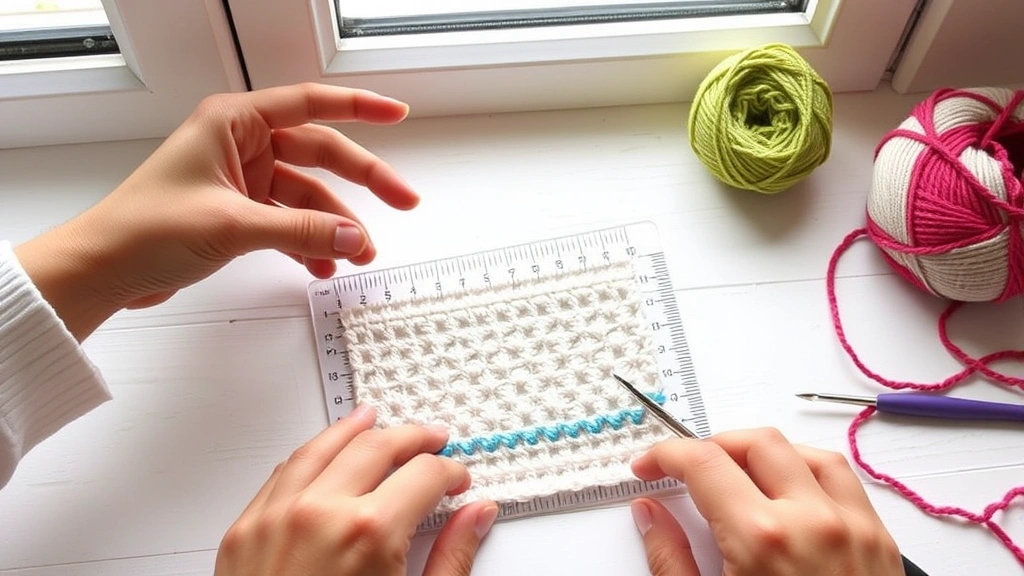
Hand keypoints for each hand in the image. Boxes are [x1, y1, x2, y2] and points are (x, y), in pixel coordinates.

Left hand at [15, 83, 417, 340]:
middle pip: (320, 154)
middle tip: (402, 200)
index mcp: (233, 123)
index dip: (358, 107)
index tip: (397, 114)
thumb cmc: (143, 229)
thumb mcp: (233, 225)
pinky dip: (309, 242)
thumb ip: (301, 229)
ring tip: (360, 254)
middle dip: (363, 181)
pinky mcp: (238, 212)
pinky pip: (289, 221)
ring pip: (308, 195)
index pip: (310, 104)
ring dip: (335, 225)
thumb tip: (356, 235)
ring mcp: (242, 180)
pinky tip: (324, 265)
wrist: (103, 270)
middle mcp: (241, 145)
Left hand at [215, 404, 498, 575]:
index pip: (425, 474)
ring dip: (356, 428)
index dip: (449, 471)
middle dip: (413, 438)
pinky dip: (310, 452)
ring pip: (323, 446)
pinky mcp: (242, 531)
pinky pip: (282, 471)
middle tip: (432, 439)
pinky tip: (324, 450)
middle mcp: (319, 513)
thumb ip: (452, 558)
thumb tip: (477, 516)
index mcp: (369, 533)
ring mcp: (275, 518)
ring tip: (376, 419)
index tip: (457, 479)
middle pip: (377, 446)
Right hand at [629, 428, 903, 575]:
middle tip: (686, 469)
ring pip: (803, 451)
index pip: (703, 461)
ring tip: (736, 473)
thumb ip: (670, 559)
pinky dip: (807, 469)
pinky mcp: (880, 542)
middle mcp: (813, 522)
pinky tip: (788, 489)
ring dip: (762, 452)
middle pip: (754, 443)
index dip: (665, 454)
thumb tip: (650, 516)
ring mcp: (854, 528)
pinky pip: (842, 479)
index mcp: (762, 538)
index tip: (650, 466)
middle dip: (712, 446)